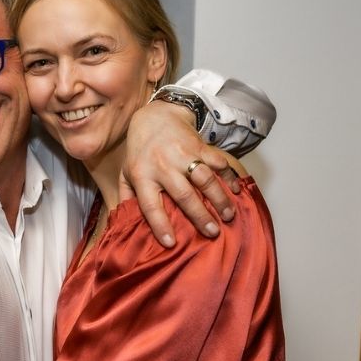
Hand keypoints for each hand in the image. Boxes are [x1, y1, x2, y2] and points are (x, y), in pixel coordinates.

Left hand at [122, 101, 239, 246]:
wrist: (155, 117)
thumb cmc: (140, 152)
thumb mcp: (125, 173)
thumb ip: (126, 197)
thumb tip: (123, 224)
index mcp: (142, 176)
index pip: (150, 205)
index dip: (160, 224)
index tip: (171, 243)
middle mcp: (163, 166)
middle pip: (184, 195)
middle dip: (199, 215)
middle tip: (212, 233)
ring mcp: (183, 154)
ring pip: (205, 179)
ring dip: (219, 198)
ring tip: (228, 215)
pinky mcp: (199, 145)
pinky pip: (218, 162)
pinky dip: (229, 176)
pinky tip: (237, 190)